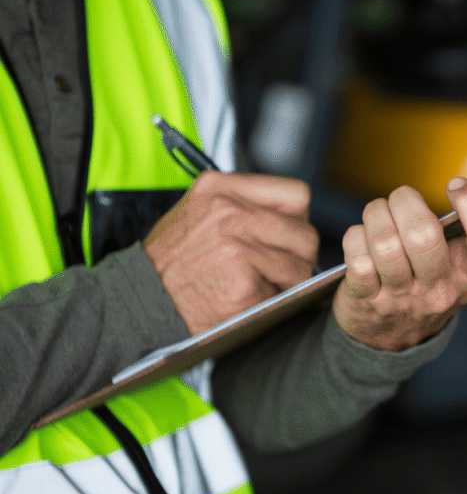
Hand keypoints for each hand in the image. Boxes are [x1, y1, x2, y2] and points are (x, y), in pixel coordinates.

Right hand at [143, 172, 318, 334]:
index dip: (298, 220)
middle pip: (304, 234)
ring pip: (299, 267)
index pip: (296, 195)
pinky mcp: (242, 283)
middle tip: (281, 273)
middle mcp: (229, 212)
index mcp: (219, 188)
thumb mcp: (196, 213)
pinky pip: (282, 294)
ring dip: (288, 284)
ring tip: (262, 289)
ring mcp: (236, 247)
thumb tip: (291, 219)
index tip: (289, 237)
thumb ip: (240, 206)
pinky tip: (248, 303)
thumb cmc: (167, 263)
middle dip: (299, 258)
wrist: (135, 302)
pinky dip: (271, 305)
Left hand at [335, 176, 466, 351]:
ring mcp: (403, 298)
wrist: (393, 335)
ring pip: (384, 243)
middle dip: (405, 202)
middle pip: (424, 238)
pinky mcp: (365, 300)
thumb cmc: (445, 277)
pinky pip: (355, 257)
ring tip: (380, 212)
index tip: (455, 186)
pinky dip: (355, 237)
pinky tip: (362, 239)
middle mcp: (442, 289)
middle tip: (402, 197)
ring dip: (376, 215)